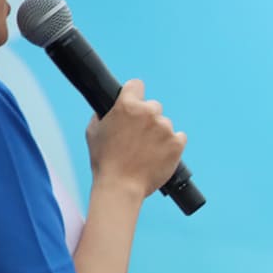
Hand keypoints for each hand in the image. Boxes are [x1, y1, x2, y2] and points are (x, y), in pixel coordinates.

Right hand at [85, 79, 186, 202]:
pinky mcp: (177, 142)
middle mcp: (148, 112)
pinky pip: (179, 137)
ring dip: (159, 133)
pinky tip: (159, 155)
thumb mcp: (93, 132)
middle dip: (147, 118)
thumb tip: (109, 109)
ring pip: (165, 124)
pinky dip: (171, 145)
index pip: (136, 85)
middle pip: (153, 106)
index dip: (134, 94)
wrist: (121, 187)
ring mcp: (165, 127)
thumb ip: (103, 114)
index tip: (134, 100)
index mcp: (127, 105)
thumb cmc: (104, 161)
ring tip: (145, 151)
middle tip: (137, 137)